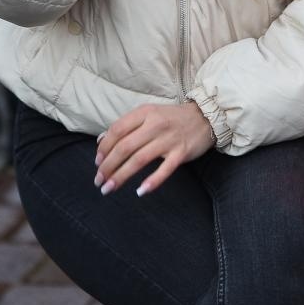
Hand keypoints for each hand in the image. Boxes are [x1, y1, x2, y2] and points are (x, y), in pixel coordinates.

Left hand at [94, 102, 215, 196]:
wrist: (207, 117)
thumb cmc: (173, 118)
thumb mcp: (149, 114)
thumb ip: (126, 126)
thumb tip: (101, 141)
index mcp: (145, 113)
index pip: (117, 130)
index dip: (104, 148)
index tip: (97, 162)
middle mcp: (155, 125)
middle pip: (125, 147)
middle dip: (108, 166)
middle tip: (98, 181)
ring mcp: (169, 140)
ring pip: (139, 160)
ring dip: (121, 176)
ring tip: (109, 188)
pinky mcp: (181, 153)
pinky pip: (164, 170)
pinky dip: (151, 182)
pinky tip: (140, 192)